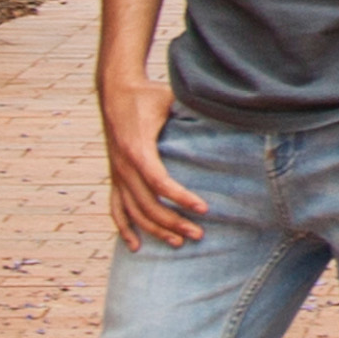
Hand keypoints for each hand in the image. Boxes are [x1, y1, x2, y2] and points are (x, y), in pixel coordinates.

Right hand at [101, 63, 206, 250]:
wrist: (115, 91)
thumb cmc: (147, 95)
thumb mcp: (169, 99)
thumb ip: (190, 110)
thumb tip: (224, 111)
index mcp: (137, 149)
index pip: (159, 182)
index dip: (181, 198)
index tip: (203, 208)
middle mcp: (124, 166)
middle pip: (148, 205)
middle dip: (174, 222)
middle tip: (198, 234)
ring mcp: (117, 174)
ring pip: (134, 213)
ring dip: (155, 230)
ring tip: (179, 242)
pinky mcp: (114, 177)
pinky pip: (116, 209)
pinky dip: (124, 229)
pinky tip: (136, 247)